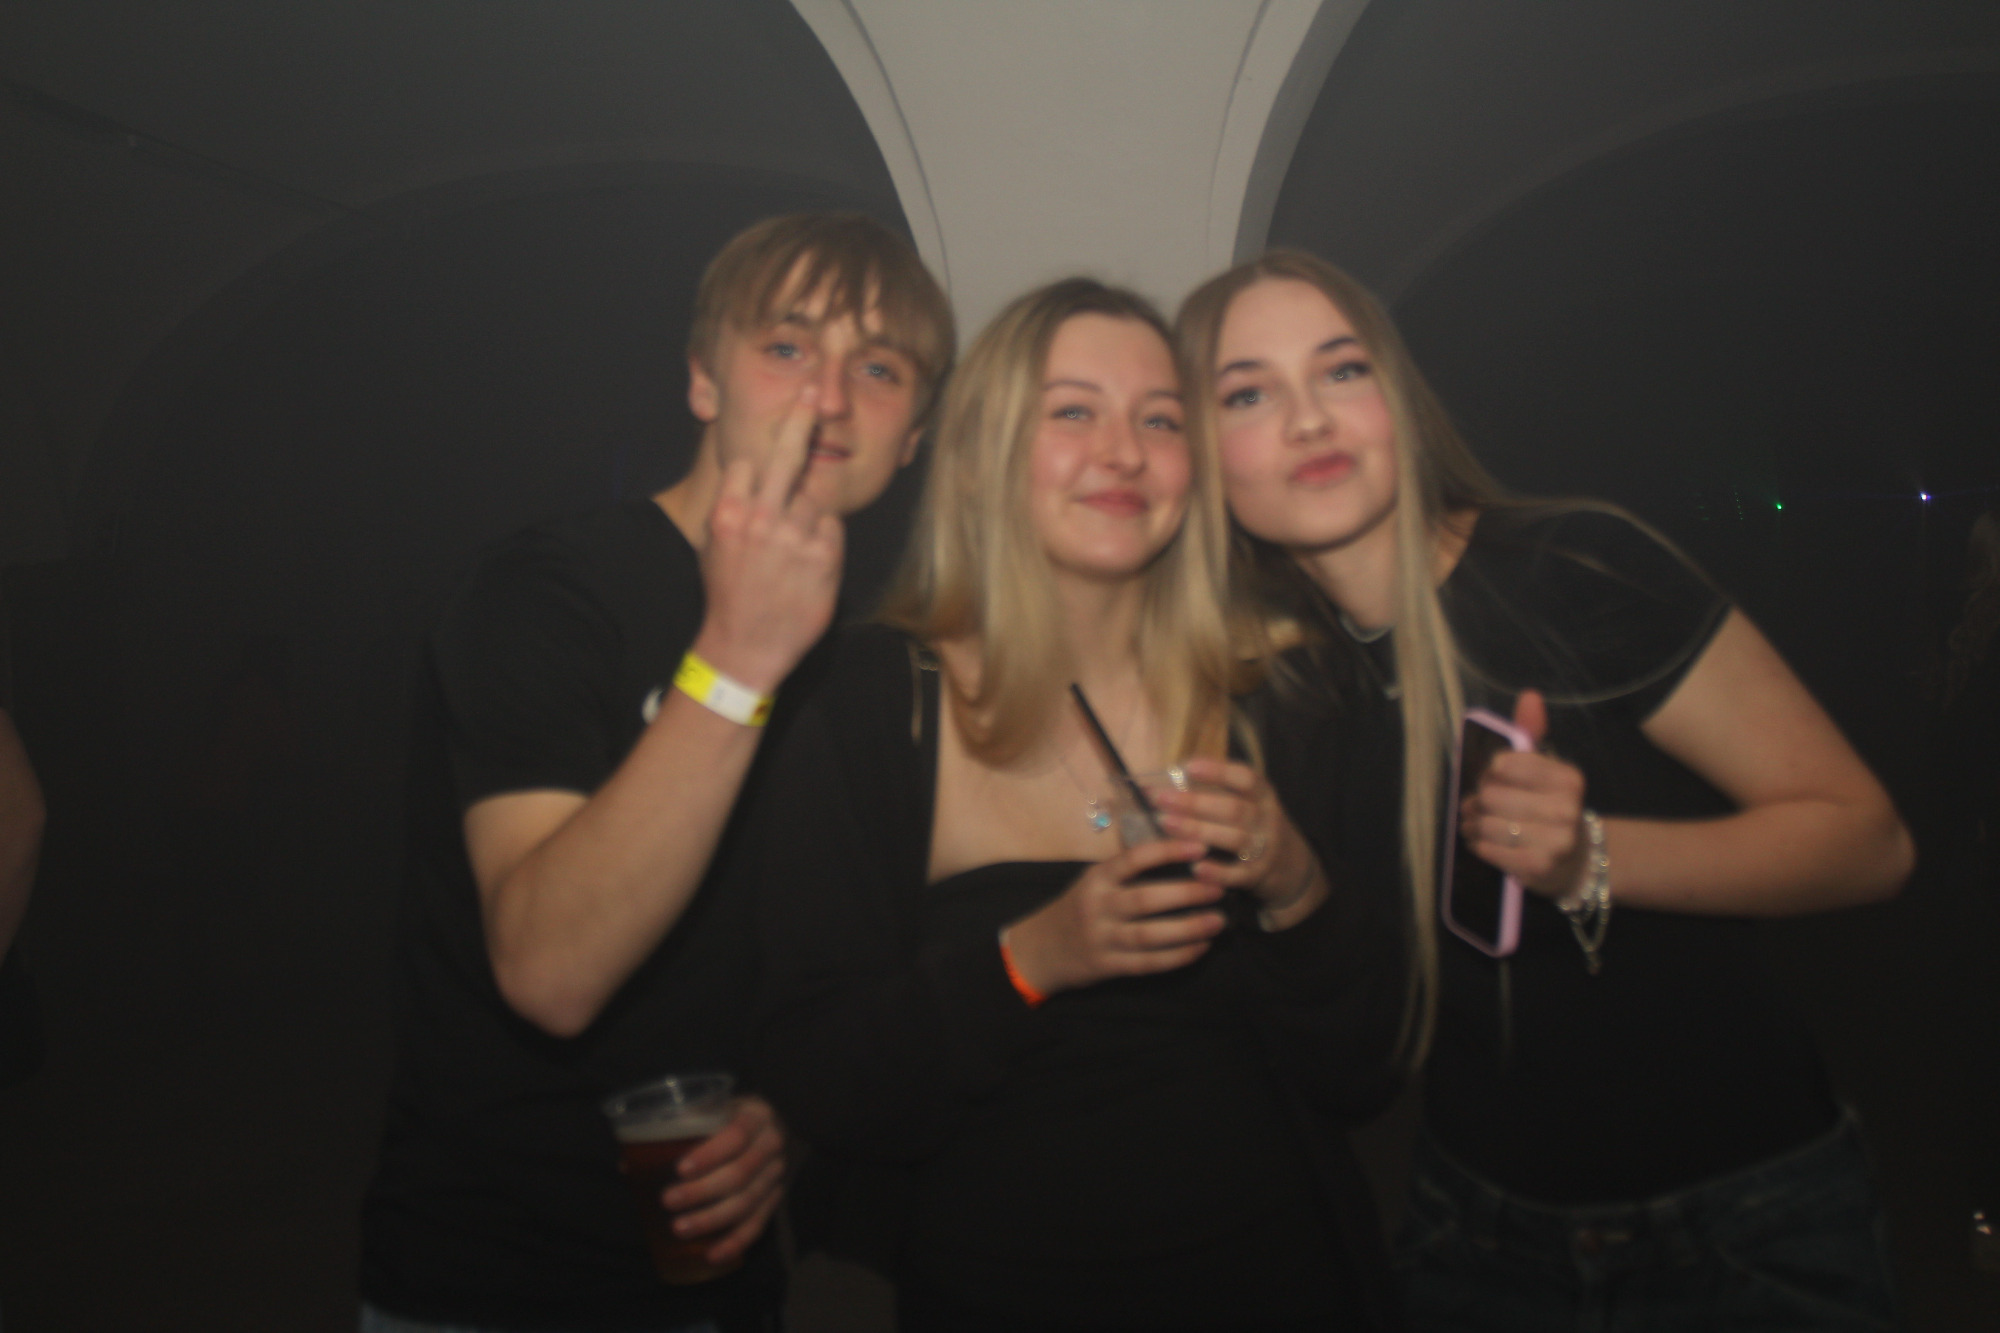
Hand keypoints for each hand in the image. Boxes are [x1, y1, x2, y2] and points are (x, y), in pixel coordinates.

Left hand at [658, 1094, 786, 1265]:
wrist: (764, 1127)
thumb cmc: (726, 1119)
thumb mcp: (710, 1112)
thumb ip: (676, 1131)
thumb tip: (628, 1164)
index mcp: (756, 1115)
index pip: (737, 1135)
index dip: (710, 1154)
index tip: (680, 1170)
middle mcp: (772, 1144)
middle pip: (740, 1173)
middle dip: (702, 1191)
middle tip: (668, 1201)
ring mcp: (776, 1174)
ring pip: (747, 1202)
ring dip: (712, 1219)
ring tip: (680, 1228)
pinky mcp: (775, 1199)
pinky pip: (758, 1224)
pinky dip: (735, 1242)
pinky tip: (712, 1255)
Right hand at [693, 384, 843, 692]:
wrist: (744, 647)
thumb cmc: (728, 596)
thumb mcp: (712, 547)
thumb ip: (732, 510)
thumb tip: (747, 478)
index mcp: (728, 512)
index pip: (750, 465)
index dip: (758, 473)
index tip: (762, 469)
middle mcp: (760, 518)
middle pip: (786, 455)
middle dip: (800, 418)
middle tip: (814, 389)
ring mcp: (794, 536)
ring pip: (813, 501)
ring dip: (808, 520)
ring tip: (790, 556)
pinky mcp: (824, 555)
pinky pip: (832, 528)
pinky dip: (824, 541)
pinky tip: (807, 566)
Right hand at [1002, 838, 1224, 996]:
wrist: (1042, 948)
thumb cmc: (1078, 907)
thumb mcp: (1094, 881)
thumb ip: (1128, 871)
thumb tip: (1179, 854)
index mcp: (1097, 878)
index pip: (1133, 859)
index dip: (1168, 851)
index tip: (1200, 847)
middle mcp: (1097, 906)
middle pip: (1145, 899)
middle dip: (1186, 893)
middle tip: (1218, 888)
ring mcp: (1102, 939)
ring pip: (1149, 935)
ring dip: (1188, 929)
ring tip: (1218, 921)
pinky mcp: (1108, 966)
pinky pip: (1147, 963)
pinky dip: (1176, 957)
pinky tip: (1200, 948)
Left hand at [1151, 758, 1326, 929]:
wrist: (1291, 866)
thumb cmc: (1253, 825)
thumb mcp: (1247, 803)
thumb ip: (1214, 791)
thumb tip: (1162, 779)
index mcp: (1262, 794)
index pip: (1245, 777)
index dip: (1218, 771)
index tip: (1188, 766)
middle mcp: (1267, 818)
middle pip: (1233, 808)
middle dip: (1195, 803)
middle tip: (1161, 798)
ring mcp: (1265, 847)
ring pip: (1234, 838)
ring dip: (1198, 830)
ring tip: (1166, 824)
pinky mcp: (1259, 875)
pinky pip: (1238, 874)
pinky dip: (1217, 871)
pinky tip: (1195, 868)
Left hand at [1460, 690, 1590, 899]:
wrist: (1576, 860)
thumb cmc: (1549, 807)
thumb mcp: (1544, 769)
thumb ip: (1530, 733)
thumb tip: (1529, 696)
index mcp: (1568, 777)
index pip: (1504, 763)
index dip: (1488, 771)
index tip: (1492, 777)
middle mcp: (1567, 808)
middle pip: (1490, 794)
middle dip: (1475, 801)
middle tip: (1475, 806)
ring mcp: (1556, 841)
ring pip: (1487, 823)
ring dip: (1472, 825)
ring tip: (1476, 825)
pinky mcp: (1539, 867)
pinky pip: (1489, 850)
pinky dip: (1479, 845)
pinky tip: (1483, 843)